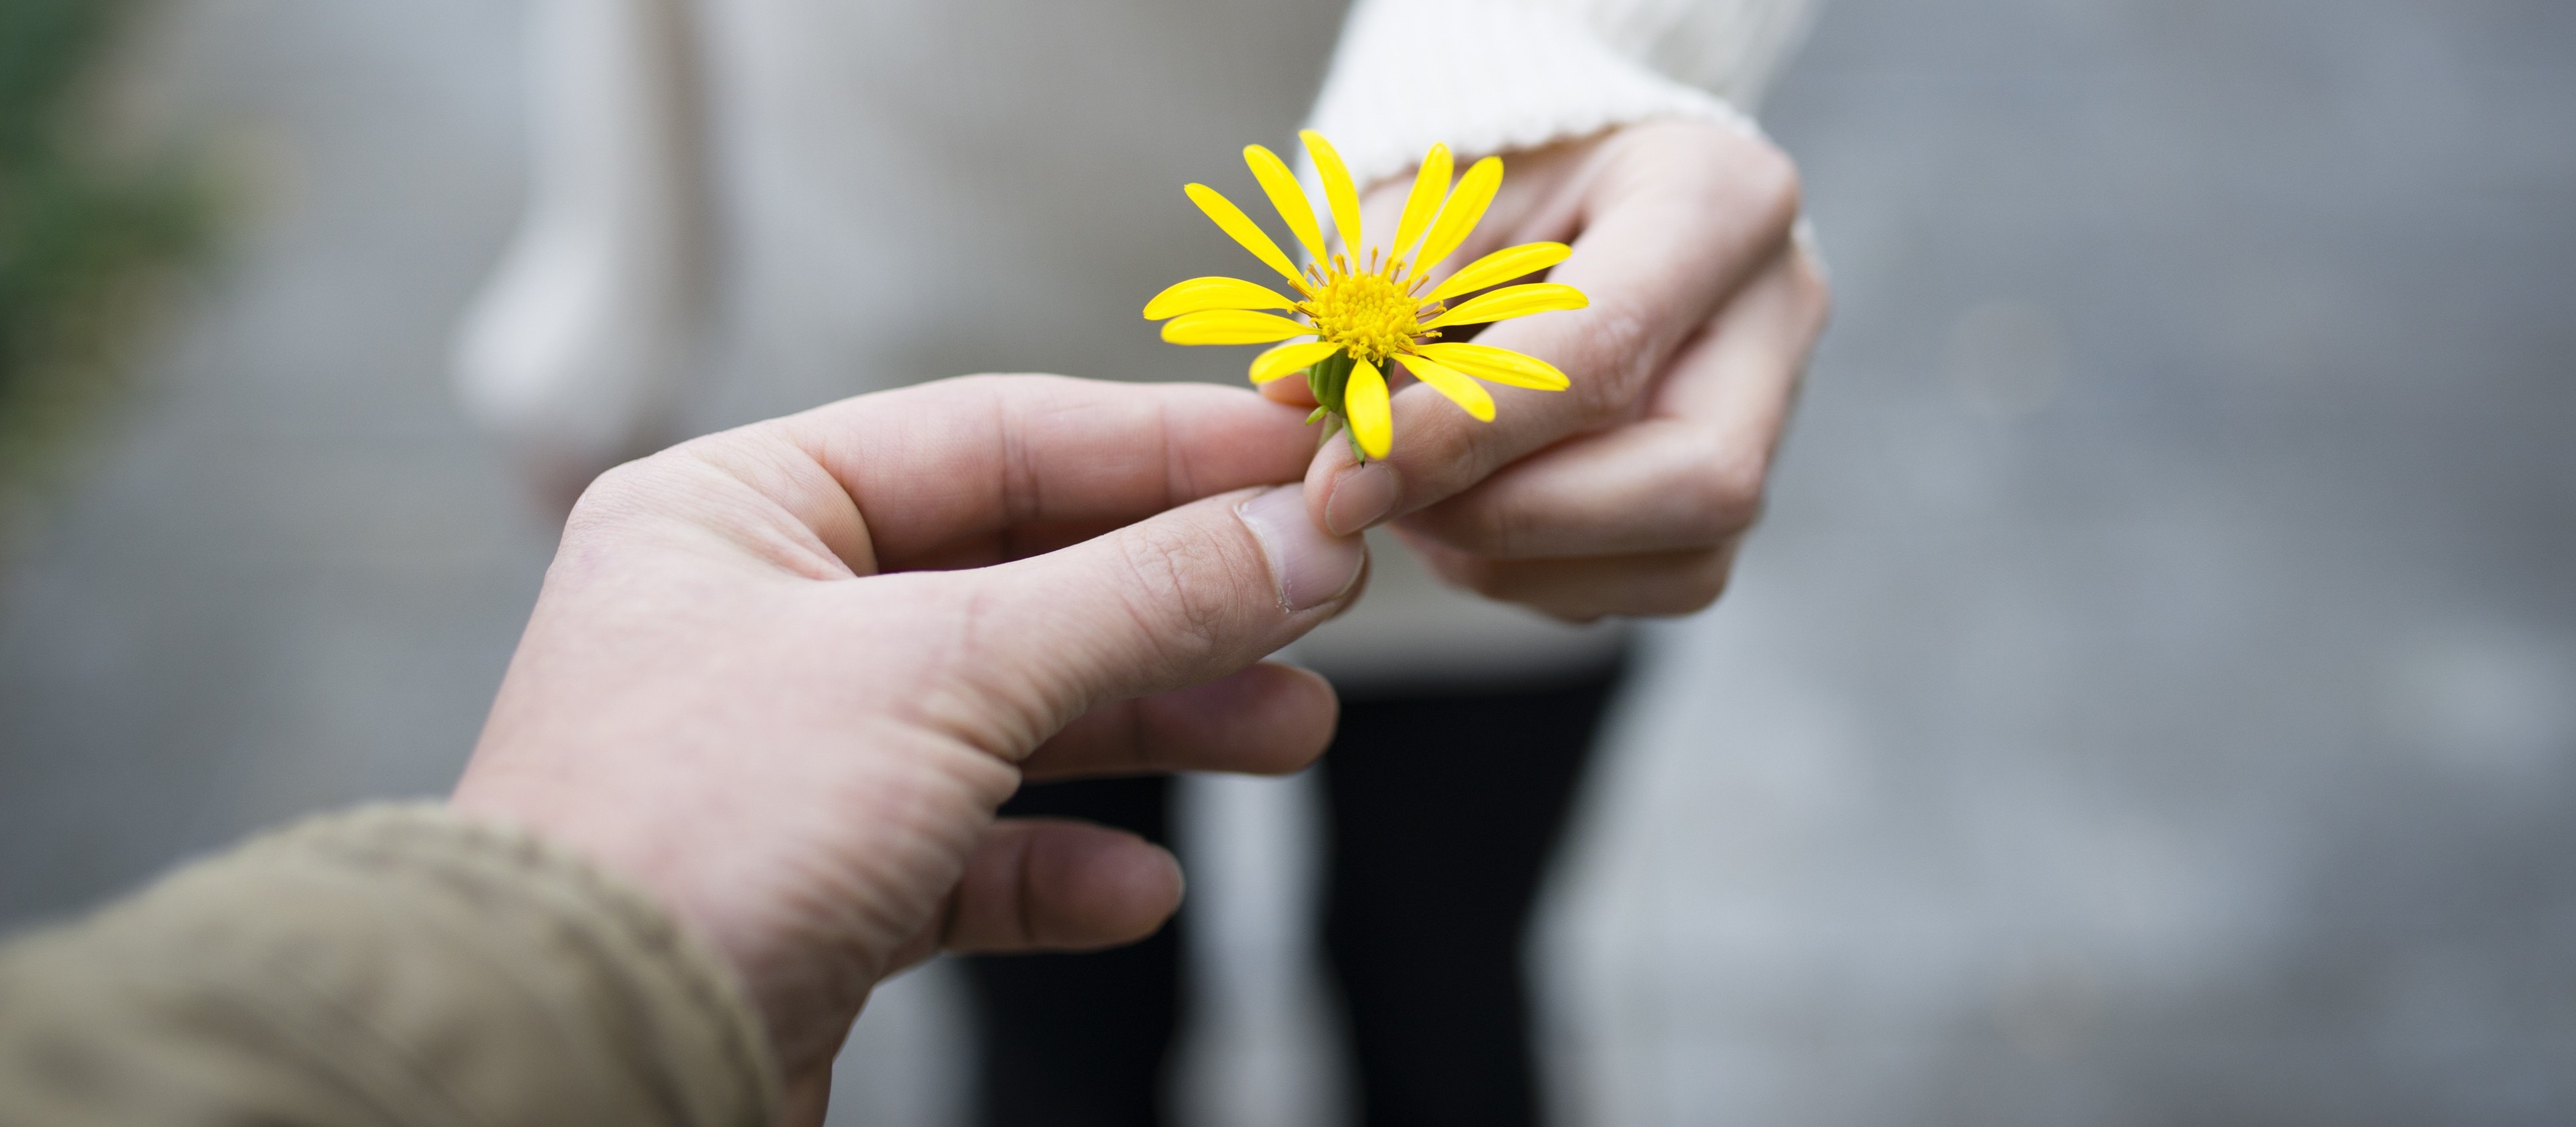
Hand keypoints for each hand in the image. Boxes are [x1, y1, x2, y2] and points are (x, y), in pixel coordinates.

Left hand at [449, 376, 1364, 1122]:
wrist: (573, 1072)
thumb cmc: (698, 835)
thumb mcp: (944, 676)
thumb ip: (1137, 598)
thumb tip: (1307, 536)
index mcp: (739, 511)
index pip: (992, 437)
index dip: (1162, 447)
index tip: (1303, 456)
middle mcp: (754, 619)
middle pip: (1016, 577)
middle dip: (1176, 600)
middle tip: (1322, 604)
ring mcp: (782, 757)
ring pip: (1007, 715)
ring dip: (1151, 726)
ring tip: (1291, 733)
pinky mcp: (808, 888)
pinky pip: (963, 853)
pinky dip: (1056, 866)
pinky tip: (1138, 890)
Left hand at [1274, 118, 1828, 620]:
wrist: (1574, 189)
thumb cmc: (1502, 178)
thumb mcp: (1432, 191)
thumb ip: (1379, 287)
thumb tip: (1298, 406)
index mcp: (1718, 198)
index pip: (1604, 349)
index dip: (1464, 432)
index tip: (1342, 476)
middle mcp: (1775, 316)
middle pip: (1693, 480)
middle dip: (1510, 517)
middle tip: (1372, 501)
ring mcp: (1775, 417)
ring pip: (1679, 561)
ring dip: (1511, 558)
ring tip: (1406, 497)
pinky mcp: (1731, 500)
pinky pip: (1643, 588)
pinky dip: (1529, 572)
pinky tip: (1457, 511)